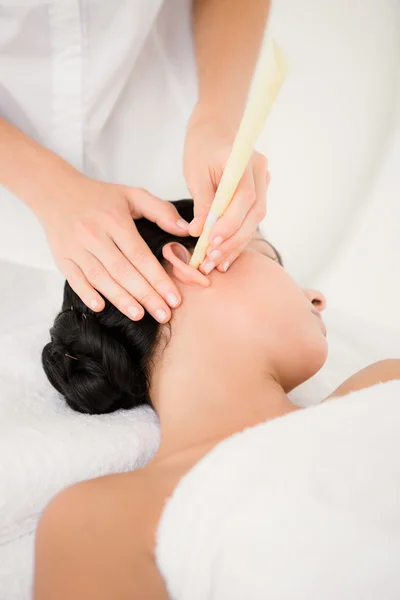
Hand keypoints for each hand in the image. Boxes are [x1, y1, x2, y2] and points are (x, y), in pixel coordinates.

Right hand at [38, 173, 189, 322]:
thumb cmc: (99, 197)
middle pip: (123, 271)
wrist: (55, 191)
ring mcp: (76, 248)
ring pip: (100, 278)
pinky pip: (74, 279)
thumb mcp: (132, 195)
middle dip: (146, 295)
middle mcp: (95, 236)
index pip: (141, 256)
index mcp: (115, 221)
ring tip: (140, 315)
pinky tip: (101, 307)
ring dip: (120, 299)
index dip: (159, 279)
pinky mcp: (62, 257)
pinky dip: (86, 293)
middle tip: (164, 314)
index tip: (175, 298)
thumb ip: (161, 211)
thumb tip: (186, 230)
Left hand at [184, 109, 269, 273]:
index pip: (245, 197)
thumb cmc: (202, 148)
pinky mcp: (258, 196)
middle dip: (233, 240)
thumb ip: (201, 203)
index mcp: (245, 161)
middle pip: (254, 214)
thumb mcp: (196, 173)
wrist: (216, 130)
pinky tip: (225, 257)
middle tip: (212, 260)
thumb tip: (198, 233)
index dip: (230, 222)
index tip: (212, 241)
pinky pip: (250, 221)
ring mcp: (263, 184)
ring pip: (254, 221)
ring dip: (235, 245)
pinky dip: (237, 239)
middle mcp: (261, 173)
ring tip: (216, 264)